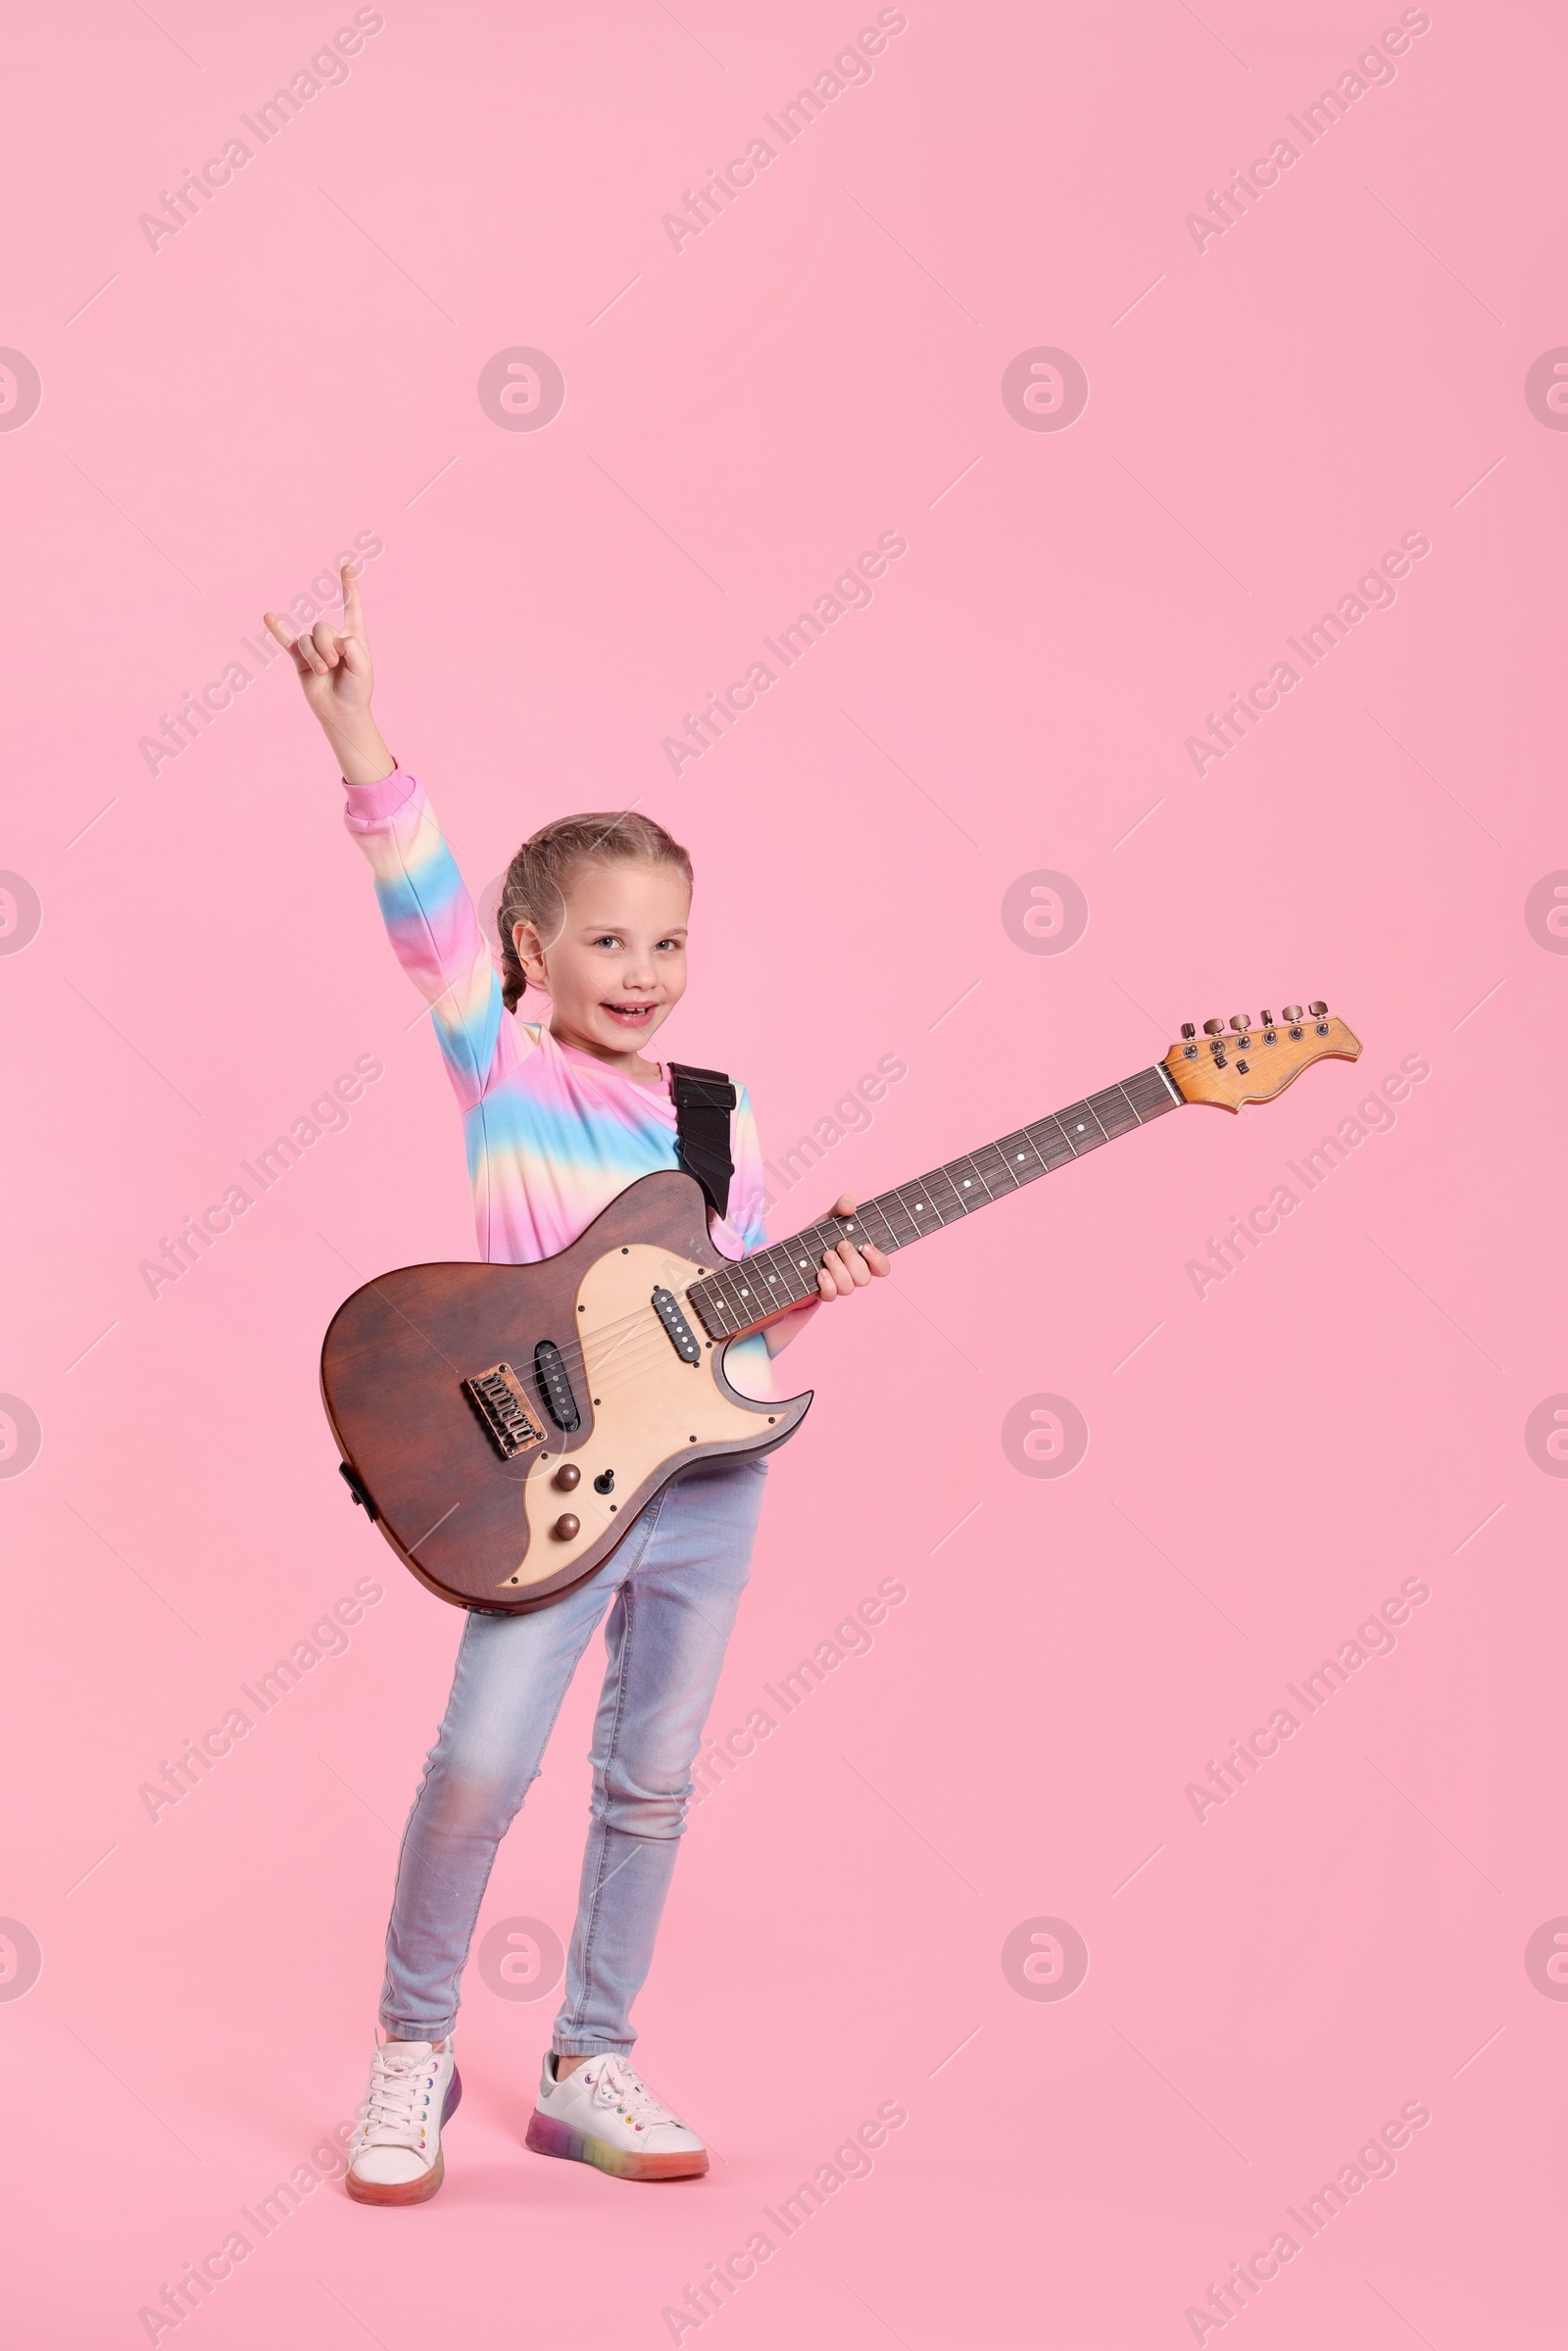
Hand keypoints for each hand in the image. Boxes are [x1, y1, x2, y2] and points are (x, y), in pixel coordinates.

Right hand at [263, 563, 394, 783]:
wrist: (341, 712)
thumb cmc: (357, 690)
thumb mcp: (363, 667)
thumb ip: (352, 647)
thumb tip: (332, 639)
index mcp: (353, 636)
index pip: (351, 607)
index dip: (349, 588)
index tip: (348, 567)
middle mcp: (333, 638)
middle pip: (322, 627)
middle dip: (327, 646)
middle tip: (335, 665)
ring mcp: (315, 648)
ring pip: (308, 639)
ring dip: (315, 656)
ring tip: (324, 672)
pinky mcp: (301, 659)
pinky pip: (288, 641)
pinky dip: (278, 630)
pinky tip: (268, 617)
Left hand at [814, 1194, 889, 1300]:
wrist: (795, 1249)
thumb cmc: (821, 1234)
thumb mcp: (832, 1216)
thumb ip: (844, 1205)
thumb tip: (849, 1208)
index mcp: (863, 1258)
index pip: (882, 1267)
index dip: (878, 1260)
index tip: (865, 1246)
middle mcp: (853, 1274)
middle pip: (865, 1279)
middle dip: (852, 1260)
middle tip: (840, 1244)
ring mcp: (839, 1285)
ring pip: (848, 1288)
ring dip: (838, 1269)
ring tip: (826, 1253)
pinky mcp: (823, 1292)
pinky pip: (831, 1295)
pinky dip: (826, 1283)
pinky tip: (819, 1271)